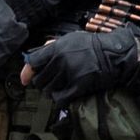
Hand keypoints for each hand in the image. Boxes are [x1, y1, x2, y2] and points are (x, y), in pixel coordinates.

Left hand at [21, 24, 139, 101]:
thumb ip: (52, 47)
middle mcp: (60, 60)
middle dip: (42, 84)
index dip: (27, 72)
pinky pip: (61, 98)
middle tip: (49, 84)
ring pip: (49, 90)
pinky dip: (60, 100)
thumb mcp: (71, 39)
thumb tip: (35, 57)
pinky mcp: (79, 86)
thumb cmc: (92, 45)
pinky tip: (63, 98)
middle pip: (39, 80)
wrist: (114, 54)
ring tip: (58, 89)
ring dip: (51, 92)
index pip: (33, 62)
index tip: (25, 80)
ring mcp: (69, 73)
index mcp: (56, 48)